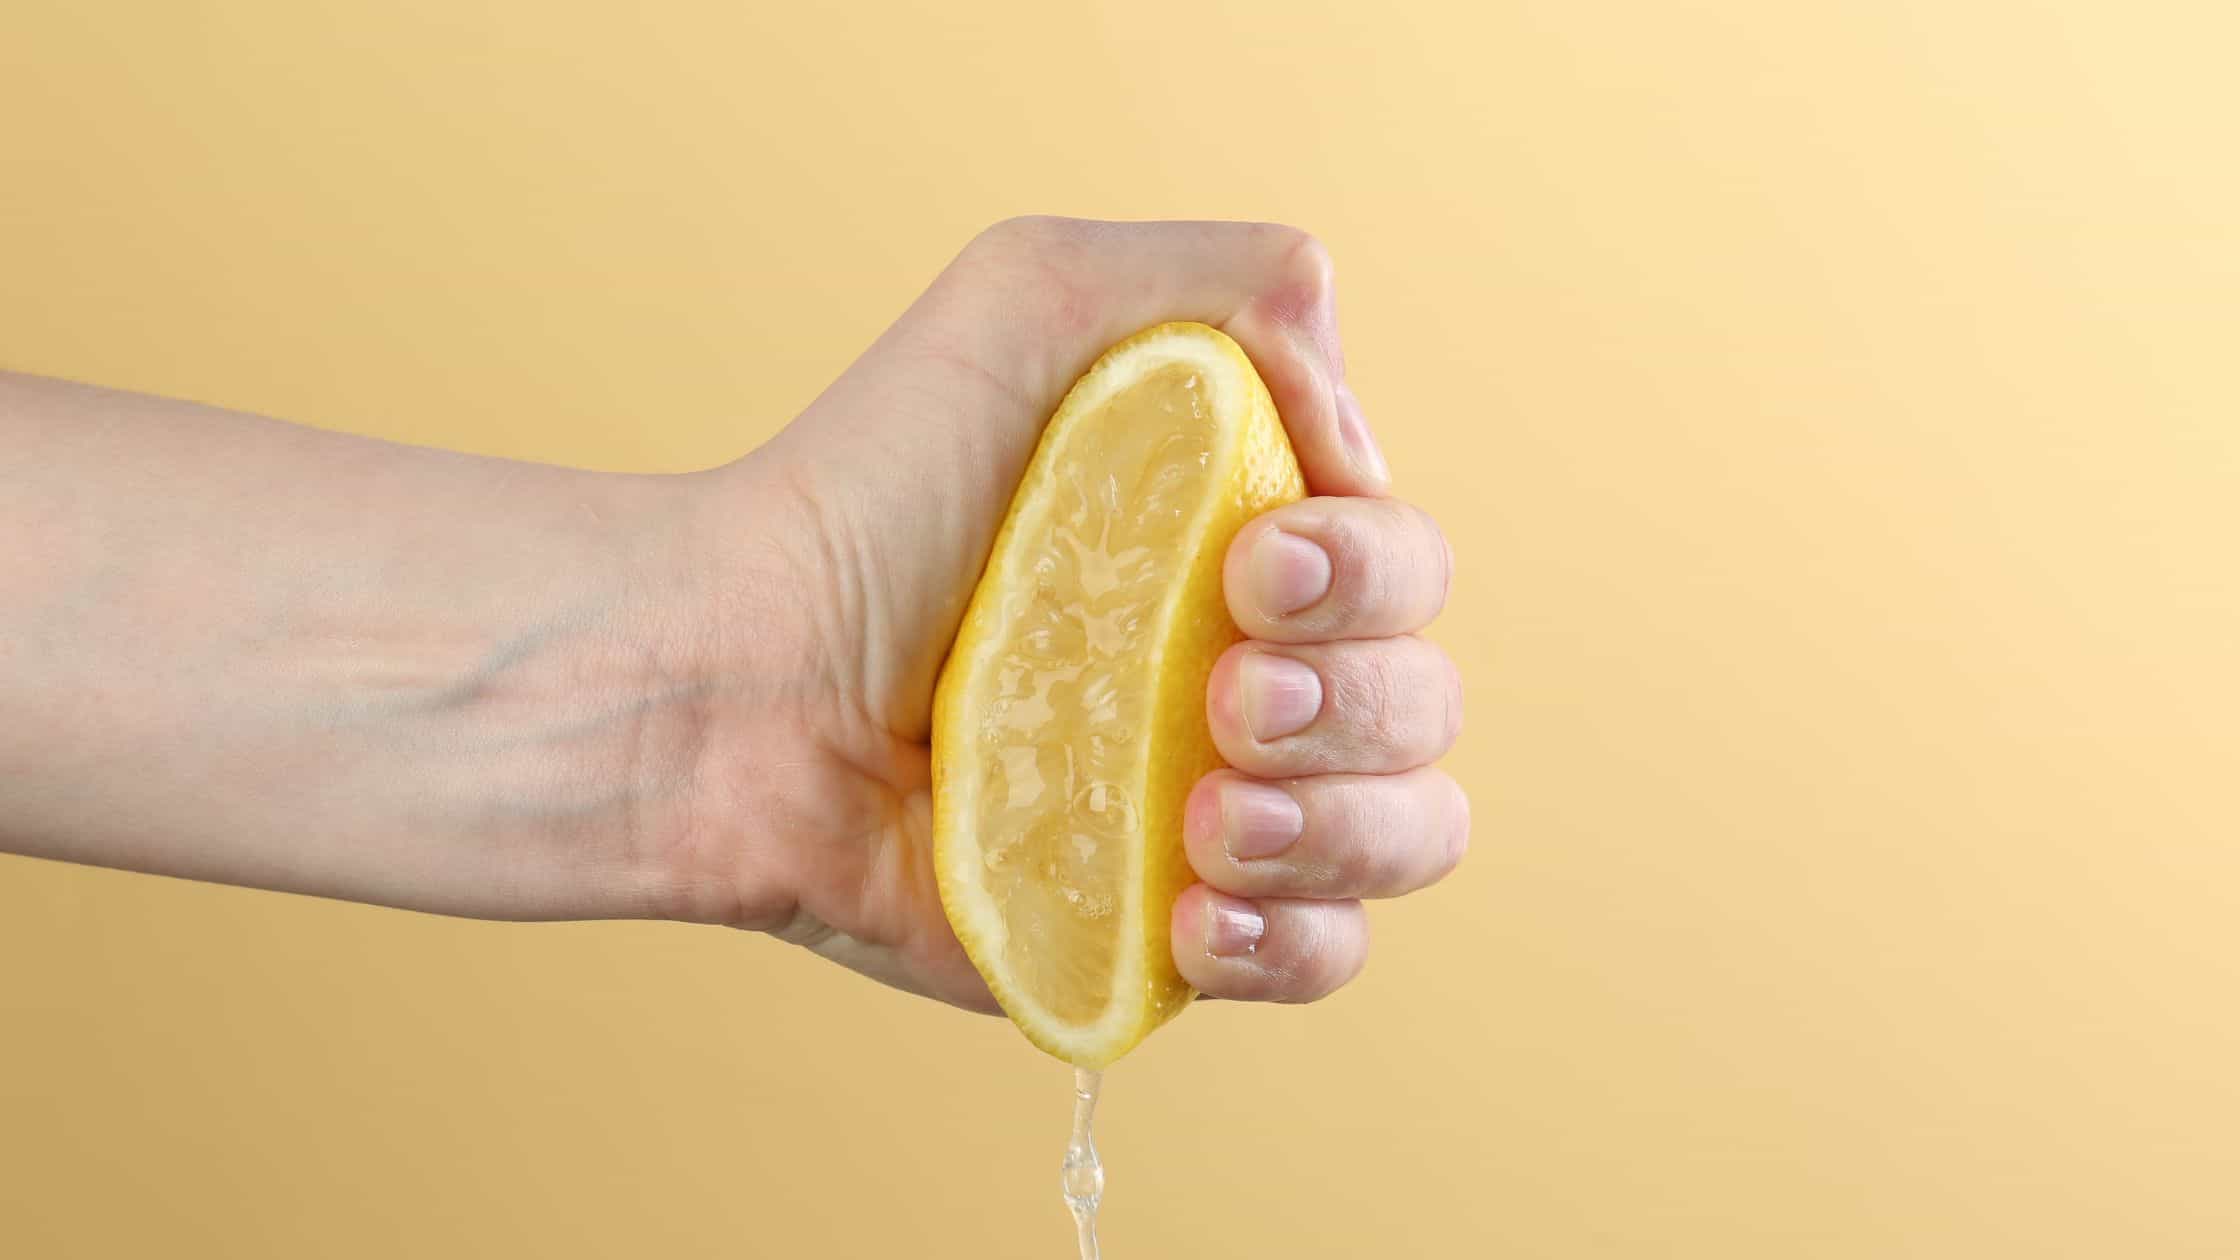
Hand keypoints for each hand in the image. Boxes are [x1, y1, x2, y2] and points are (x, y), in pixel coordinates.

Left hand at [673, 218, 1465, 1010]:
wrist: (739, 679)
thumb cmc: (871, 487)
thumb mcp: (1035, 299)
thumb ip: (1229, 285)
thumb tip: (1360, 434)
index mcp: (1244, 546)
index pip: (1408, 570)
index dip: (1371, 574)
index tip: (1253, 565)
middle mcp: (1250, 679)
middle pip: (1425, 707)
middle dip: (1356, 702)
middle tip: (1225, 693)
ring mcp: (1212, 814)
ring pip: (1410, 836)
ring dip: (1342, 826)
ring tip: (1206, 812)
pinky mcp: (1153, 931)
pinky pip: (1317, 959)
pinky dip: (1292, 941)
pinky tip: (1195, 906)